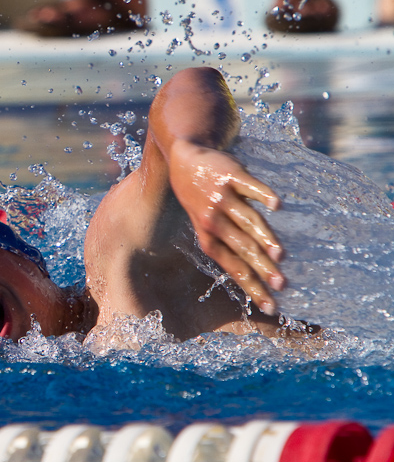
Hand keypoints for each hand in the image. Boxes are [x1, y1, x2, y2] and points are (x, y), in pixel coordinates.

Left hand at [168, 139, 284, 314]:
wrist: (183, 158)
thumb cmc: (199, 197)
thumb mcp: (203, 224)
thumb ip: (227, 244)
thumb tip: (256, 271)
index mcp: (208, 237)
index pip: (234, 268)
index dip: (252, 287)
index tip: (271, 306)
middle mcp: (213, 220)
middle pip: (243, 248)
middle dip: (262, 269)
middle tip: (282, 284)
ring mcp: (221, 197)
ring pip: (247, 221)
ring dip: (264, 238)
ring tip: (281, 255)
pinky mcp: (231, 175)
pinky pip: (249, 187)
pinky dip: (262, 195)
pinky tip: (277, 205)